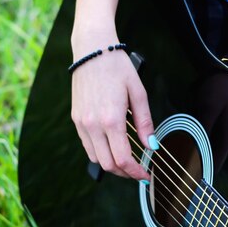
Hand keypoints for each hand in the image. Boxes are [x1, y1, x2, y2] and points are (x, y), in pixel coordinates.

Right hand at [70, 36, 154, 180]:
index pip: (123, 159)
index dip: (135, 172)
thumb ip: (144, 122)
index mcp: (111, 119)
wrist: (92, 50)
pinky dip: (100, 153)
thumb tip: (151, 145)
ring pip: (96, 158)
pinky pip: (87, 145)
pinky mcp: (76, 119)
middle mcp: (93, 125)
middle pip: (108, 164)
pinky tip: (112, 147)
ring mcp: (81, 123)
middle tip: (139, 171)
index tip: (145, 175)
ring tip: (128, 161)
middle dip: (125, 173)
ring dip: (112, 165)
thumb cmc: (117, 67)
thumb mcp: (138, 92)